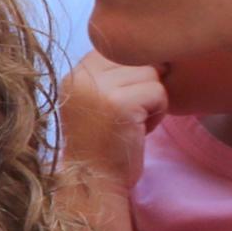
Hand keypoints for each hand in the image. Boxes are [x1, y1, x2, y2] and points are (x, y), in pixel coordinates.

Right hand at [60, 50, 168, 189]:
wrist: (93, 181)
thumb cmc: (103, 144)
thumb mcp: (97, 101)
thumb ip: (112, 75)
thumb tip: (157, 54)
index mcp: (72, 75)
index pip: (116, 49)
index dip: (130, 74)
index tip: (121, 103)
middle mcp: (79, 77)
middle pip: (136, 59)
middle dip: (143, 85)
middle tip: (129, 113)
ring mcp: (97, 89)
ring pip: (151, 74)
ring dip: (153, 100)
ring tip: (133, 121)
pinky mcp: (119, 104)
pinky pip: (158, 92)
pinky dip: (158, 113)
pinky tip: (139, 129)